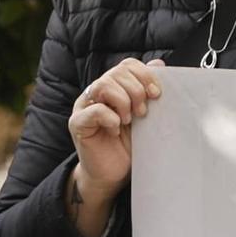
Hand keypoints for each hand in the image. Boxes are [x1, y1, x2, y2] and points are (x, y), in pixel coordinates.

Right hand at [67, 58, 165, 196]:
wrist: (114, 173)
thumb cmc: (131, 142)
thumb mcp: (147, 114)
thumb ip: (149, 89)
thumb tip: (158, 64)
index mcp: (114, 87)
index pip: (127, 65)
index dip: (145, 75)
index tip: (157, 94)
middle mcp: (97, 93)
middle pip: (117, 72)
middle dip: (136, 90)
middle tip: (143, 112)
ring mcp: (84, 106)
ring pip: (103, 85)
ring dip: (123, 101)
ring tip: (129, 120)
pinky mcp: (77, 123)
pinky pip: (94, 110)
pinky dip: (110, 117)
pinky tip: (116, 129)